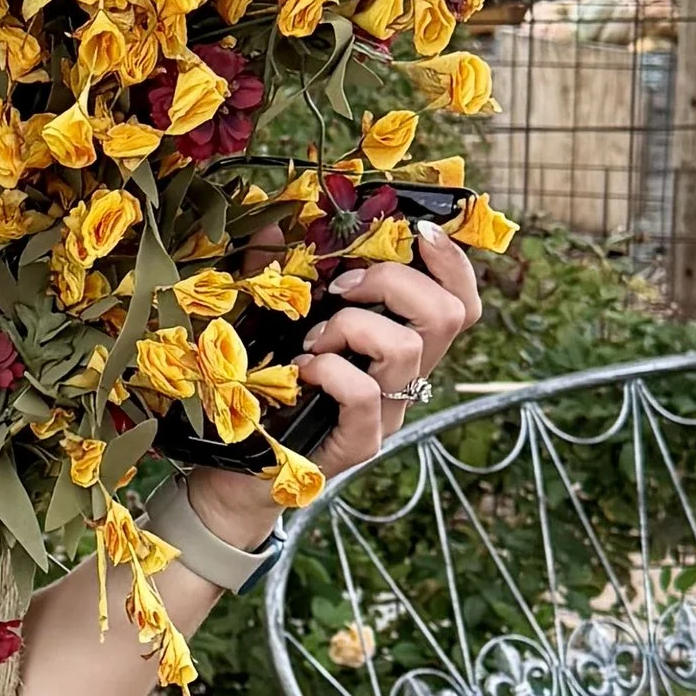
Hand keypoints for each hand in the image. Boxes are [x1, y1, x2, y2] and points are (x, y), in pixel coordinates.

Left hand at [186, 225, 481, 551]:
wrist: (236, 468)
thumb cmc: (262, 391)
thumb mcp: (272, 321)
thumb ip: (277, 274)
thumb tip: (273, 226)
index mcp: (395, 343)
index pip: (459, 300)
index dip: (453, 262)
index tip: (416, 232)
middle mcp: (404, 377)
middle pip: (451, 314)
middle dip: (395, 281)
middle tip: (341, 289)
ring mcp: (388, 412)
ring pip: (409, 348)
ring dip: (352, 325)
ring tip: (312, 339)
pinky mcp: (361, 442)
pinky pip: (366, 394)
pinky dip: (331, 370)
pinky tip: (303, 371)